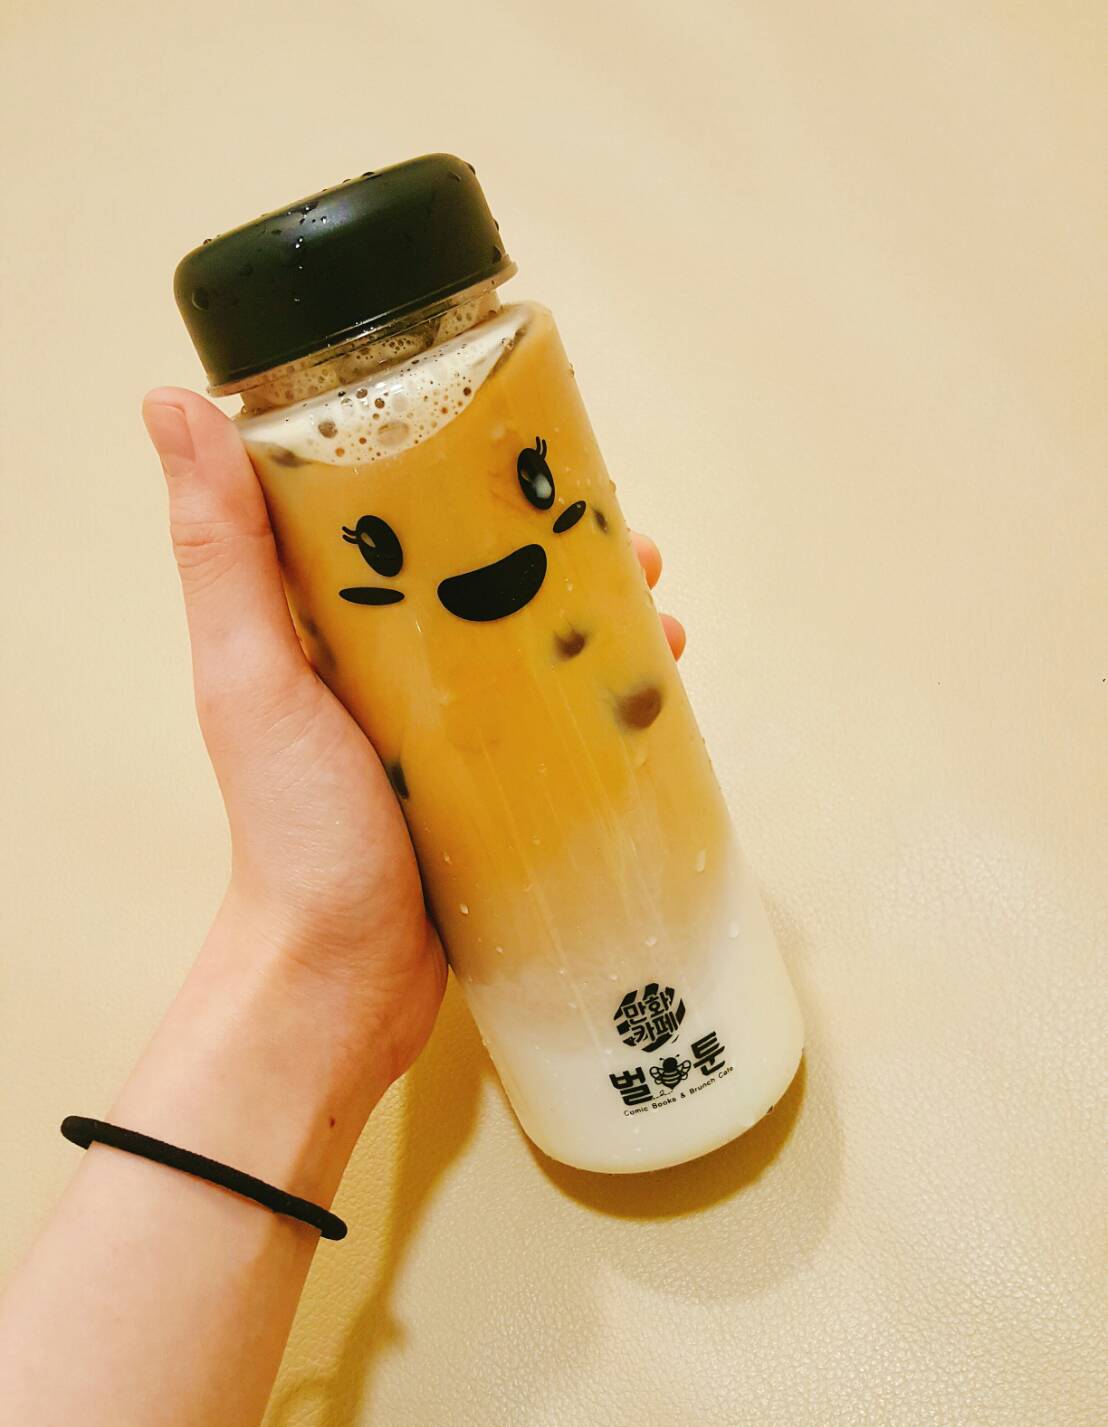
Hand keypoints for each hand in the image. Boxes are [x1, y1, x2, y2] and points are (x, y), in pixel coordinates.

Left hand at [142, 388, 685, 1087]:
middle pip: (490, 570)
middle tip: (629, 537)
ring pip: (537, 637)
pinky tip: (659, 680)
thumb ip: (223, 551)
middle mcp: (392, 662)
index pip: (402, 513)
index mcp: (330, 620)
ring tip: (661, 605)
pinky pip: (560, 712)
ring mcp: (451, 722)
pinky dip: (610, 687)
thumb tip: (172, 401)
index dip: (469, 468)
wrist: (345, 975)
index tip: (535, 445)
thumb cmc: (293, 829)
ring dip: (603, 609)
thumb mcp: (252, 677)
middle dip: (565, 542)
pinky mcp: (497, 776)